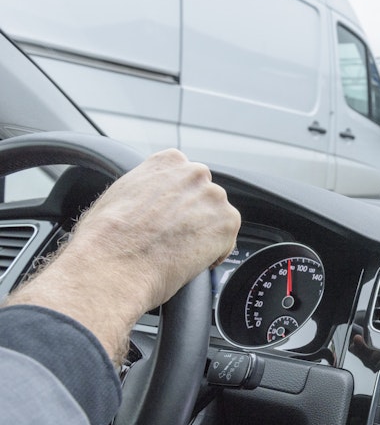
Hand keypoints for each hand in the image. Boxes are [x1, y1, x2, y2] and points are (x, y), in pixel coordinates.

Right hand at [5, 149, 240, 362]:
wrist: (115, 263)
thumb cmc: (106, 237)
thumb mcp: (119, 195)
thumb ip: (145, 189)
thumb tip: (146, 201)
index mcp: (168, 161)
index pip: (185, 178)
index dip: (179, 201)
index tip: (171, 217)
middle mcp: (194, 173)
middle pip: (205, 196)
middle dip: (195, 216)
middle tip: (177, 238)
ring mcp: (214, 196)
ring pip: (217, 217)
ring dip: (205, 234)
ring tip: (181, 252)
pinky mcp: (227, 223)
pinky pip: (228, 240)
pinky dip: (215, 253)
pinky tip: (193, 262)